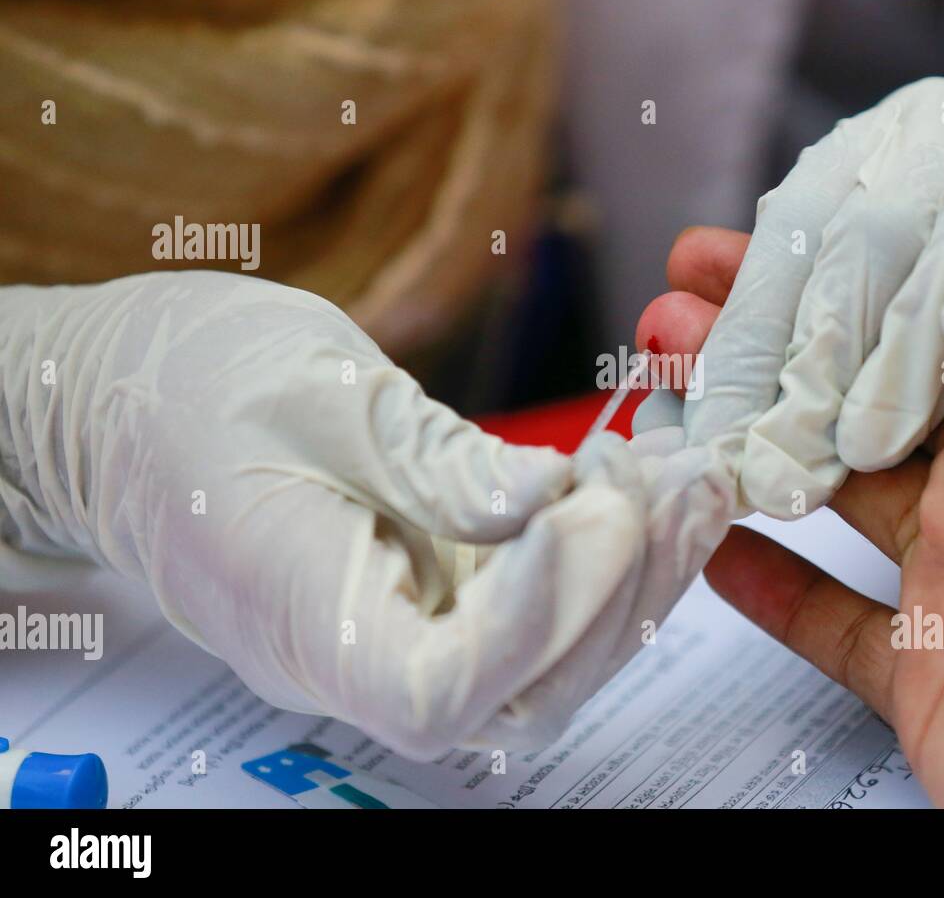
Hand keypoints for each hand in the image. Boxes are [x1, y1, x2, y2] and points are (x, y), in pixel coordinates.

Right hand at [0, 272, 732, 756]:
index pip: (439, 686)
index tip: (583, 505)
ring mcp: (402, 627)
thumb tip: (549, 499)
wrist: (126, 397)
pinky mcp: (435, 590)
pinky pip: (534, 602)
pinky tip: (651, 481)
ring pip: (546, 656)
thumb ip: (434, 463)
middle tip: (669, 483)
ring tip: (689, 480)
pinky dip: (602, 551)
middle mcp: (359, 652)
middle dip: (615, 592)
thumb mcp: (314, 392)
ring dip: (631, 577)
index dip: (532, 617)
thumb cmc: (190, 383)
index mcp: (301, 618)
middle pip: (520, 689)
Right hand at [641, 41, 943, 805]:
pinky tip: (711, 542)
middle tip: (670, 308)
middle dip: (756, 340)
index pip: (917, 299)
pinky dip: (766, 579)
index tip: (741, 235)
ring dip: (743, 434)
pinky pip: (827, 613)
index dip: (824, 260)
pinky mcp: (922, 657)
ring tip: (662, 389)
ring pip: (826, 481)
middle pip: (852, 383)